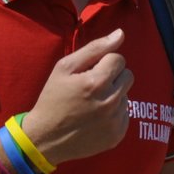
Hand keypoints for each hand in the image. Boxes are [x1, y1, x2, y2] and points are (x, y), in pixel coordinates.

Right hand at [21, 29, 132, 165]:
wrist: (45, 138)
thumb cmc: (52, 99)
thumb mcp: (64, 68)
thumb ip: (94, 48)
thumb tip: (120, 34)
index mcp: (96, 82)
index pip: (118, 59)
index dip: (103, 62)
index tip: (88, 72)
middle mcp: (110, 102)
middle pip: (128, 76)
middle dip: (112, 77)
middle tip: (91, 86)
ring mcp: (115, 120)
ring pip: (126, 95)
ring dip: (112, 95)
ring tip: (91, 104)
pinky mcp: (117, 135)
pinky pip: (124, 115)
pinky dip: (112, 113)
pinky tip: (94, 118)